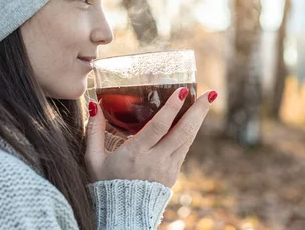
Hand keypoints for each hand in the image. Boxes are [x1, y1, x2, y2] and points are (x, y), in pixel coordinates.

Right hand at [85, 88, 216, 187]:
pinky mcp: (173, 173)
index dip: (171, 108)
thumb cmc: (105, 183)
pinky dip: (190, 131)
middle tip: (210, 93)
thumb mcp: (94, 159)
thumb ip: (94, 131)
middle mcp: (156, 160)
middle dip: (198, 111)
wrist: (122, 213)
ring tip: (207, 101)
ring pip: (188, 139)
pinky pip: (184, 148)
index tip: (181, 91)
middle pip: (182, 132)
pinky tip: (193, 119)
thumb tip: (95, 105)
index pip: (158, 127)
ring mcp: (167, 168)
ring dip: (199, 119)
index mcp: (136, 154)